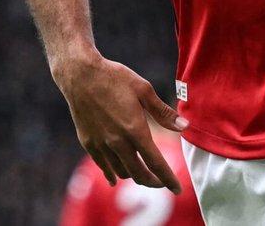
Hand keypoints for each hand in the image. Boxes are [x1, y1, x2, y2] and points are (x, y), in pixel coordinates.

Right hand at [51, 53, 187, 191]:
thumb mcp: (144, 89)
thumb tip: (185, 127)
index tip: (178, 189)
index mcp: (135, 130)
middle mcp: (117, 142)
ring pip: (122, 172)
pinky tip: (116, 178)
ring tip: (142, 171)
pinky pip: (103, 167)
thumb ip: (163, 112)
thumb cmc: (114, 78)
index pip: (156, 164)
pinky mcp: (88, 143)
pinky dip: (113, 175)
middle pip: (139, 174)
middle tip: (162, 182)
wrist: (79, 74)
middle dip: (154, 183)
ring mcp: (101, 144)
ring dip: (135, 176)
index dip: (168, 179)